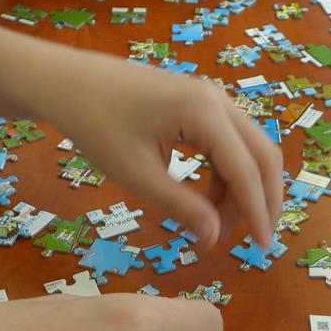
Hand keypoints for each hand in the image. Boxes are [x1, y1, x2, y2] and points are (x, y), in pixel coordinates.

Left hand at [34, 54, 283, 247]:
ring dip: (244, 190)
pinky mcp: (201, 105)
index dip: (257, 212)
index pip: (246, 171)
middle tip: (255, 240)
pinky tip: (208, 201)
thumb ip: (180, 206)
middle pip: (264, 156)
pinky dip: (227, 176)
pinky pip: (231, 144)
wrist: (66, 83)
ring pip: (250, 151)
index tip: (262, 247)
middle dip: (264, 200)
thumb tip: (215, 238)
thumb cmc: (95, 125)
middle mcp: (218, 101)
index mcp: (204, 113)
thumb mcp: (136, 174)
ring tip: (219, 225)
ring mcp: (212, 99)